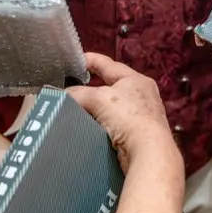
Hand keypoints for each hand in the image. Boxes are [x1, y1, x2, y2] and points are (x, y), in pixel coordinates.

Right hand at [69, 53, 175, 172]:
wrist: (147, 152)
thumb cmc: (128, 116)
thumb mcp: (98, 98)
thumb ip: (78, 94)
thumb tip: (63, 96)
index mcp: (136, 80)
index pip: (109, 64)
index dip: (90, 60)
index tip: (75, 60)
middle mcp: (141, 96)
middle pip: (110, 88)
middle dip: (90, 89)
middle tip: (71, 88)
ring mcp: (141, 117)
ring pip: (110, 109)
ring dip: (94, 111)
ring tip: (75, 111)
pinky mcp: (136, 136)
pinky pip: (112, 127)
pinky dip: (100, 127)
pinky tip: (88, 130)